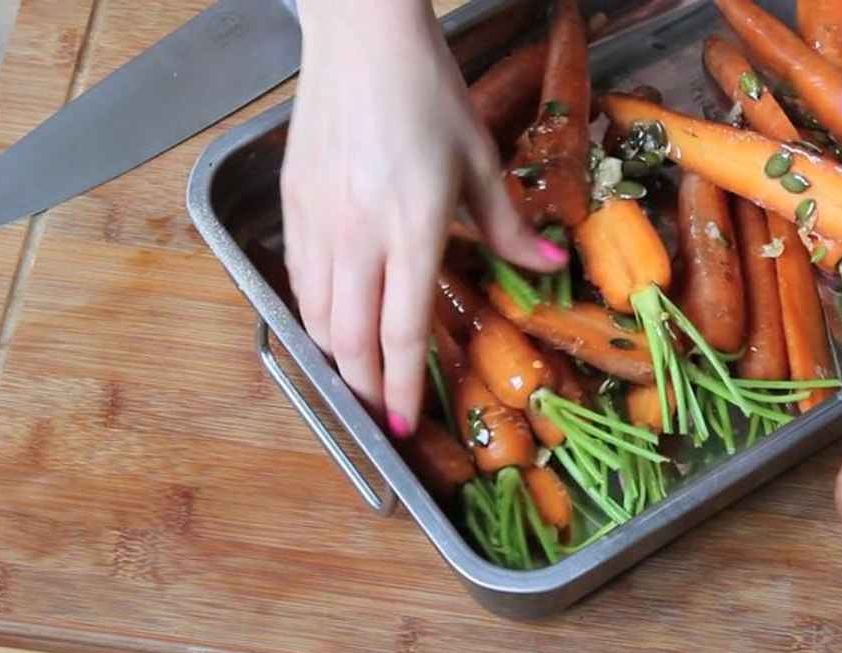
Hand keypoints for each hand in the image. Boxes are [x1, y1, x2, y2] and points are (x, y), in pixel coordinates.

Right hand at [282, 0, 568, 438]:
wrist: (362, 41)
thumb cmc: (427, 94)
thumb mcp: (478, 160)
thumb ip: (509, 226)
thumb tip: (549, 266)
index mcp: (411, 228)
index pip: (402, 329)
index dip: (401, 385)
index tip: (402, 423)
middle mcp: (357, 235)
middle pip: (350, 337)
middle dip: (363, 386)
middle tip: (378, 412)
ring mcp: (318, 221)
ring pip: (317, 314)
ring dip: (338, 354)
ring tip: (359, 373)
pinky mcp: (293, 204)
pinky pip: (298, 278)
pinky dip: (313, 311)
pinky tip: (332, 317)